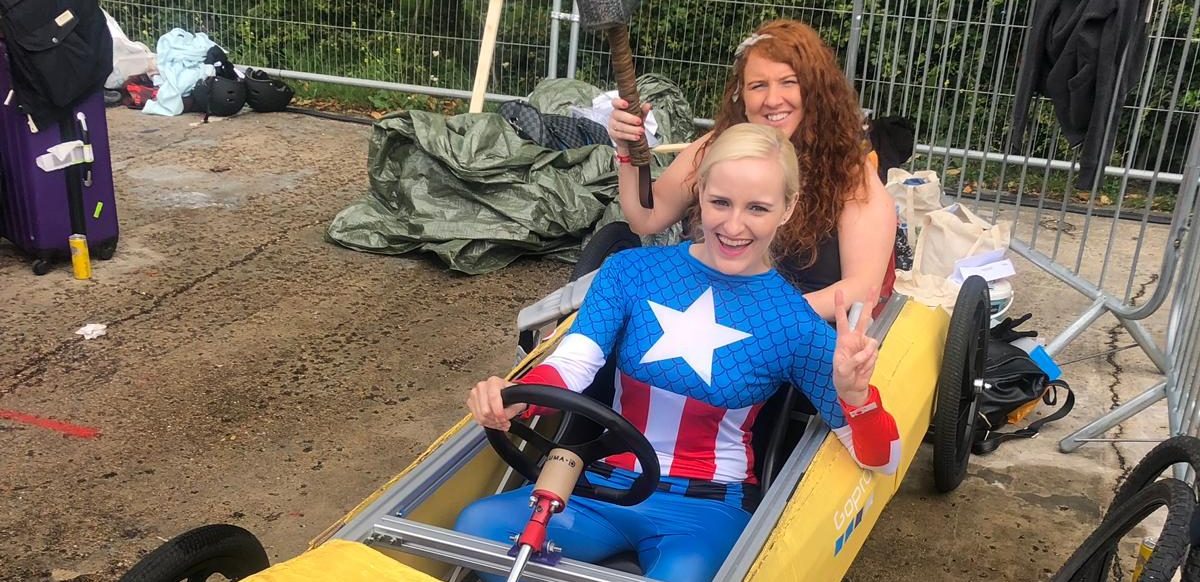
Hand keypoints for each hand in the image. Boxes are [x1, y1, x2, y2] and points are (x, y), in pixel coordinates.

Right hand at [466, 376, 526, 430]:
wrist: (506, 395)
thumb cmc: (512, 396)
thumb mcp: (517, 402)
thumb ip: (510, 411)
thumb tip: (501, 418)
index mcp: (494, 382)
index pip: (493, 398)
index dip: (499, 412)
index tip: (504, 419)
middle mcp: (482, 386)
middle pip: (485, 410)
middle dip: (496, 420)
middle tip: (504, 422)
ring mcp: (474, 394)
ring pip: (480, 416)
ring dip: (492, 423)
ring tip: (500, 423)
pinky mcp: (470, 402)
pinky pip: (477, 418)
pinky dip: (486, 423)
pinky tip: (494, 421)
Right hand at [608, 98, 651, 150]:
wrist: (628, 138)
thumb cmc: (632, 123)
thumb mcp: (639, 116)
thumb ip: (643, 111)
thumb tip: (648, 105)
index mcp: (619, 107)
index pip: (615, 102)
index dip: (619, 102)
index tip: (626, 104)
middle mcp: (614, 115)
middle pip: (618, 115)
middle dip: (630, 118)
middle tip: (639, 121)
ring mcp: (612, 124)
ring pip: (620, 126)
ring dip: (632, 129)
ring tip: (641, 131)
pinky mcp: (613, 134)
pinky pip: (620, 135)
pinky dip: (630, 136)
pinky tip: (636, 137)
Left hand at [832, 290, 878, 406]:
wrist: (852, 388)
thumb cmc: (842, 376)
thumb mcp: (843, 369)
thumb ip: (856, 358)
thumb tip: (870, 347)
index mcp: (843, 339)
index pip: (841, 319)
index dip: (840, 306)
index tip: (839, 292)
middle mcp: (854, 338)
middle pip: (862, 317)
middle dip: (868, 302)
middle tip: (872, 287)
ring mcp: (864, 344)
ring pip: (871, 339)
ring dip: (867, 354)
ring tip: (858, 367)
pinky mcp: (872, 352)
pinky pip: (875, 353)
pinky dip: (870, 361)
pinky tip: (863, 367)